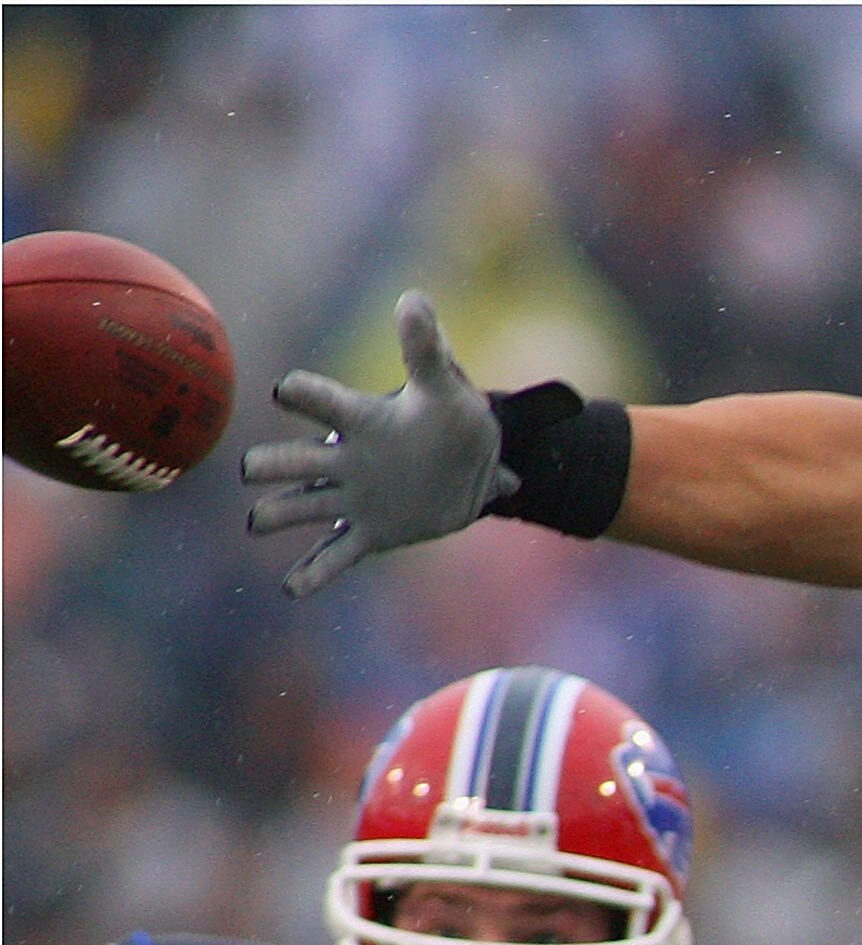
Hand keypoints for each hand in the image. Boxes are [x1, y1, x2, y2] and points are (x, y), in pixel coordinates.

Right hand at [241, 291, 511, 597]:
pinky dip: (315, 573)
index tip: (284, 390)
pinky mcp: (369, 533)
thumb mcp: (446, 388)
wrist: (471, 472)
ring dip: (280, 514)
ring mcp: (353, 498)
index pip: (325, 402)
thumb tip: (413, 299)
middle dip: (275, 465)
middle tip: (251, 470)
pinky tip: (289, 590)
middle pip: (299, 461)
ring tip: (256, 522)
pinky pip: (336, 555)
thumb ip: (428, 348)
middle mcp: (347, 460)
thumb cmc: (452, 423)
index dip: (305, 394)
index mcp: (363, 422)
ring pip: (304, 506)